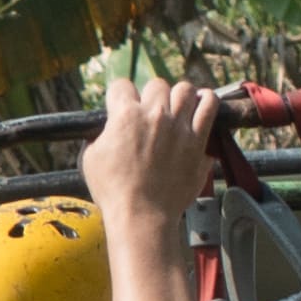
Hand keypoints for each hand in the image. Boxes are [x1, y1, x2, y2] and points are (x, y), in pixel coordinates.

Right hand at [83, 73, 218, 239]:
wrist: (142, 216)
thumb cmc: (114, 191)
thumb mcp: (91, 159)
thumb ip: (99, 135)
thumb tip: (107, 129)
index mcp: (126, 116)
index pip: (122, 86)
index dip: (119, 96)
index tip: (122, 106)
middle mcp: (155, 115)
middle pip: (156, 85)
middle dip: (151, 96)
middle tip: (150, 113)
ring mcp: (179, 127)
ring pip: (185, 90)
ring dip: (178, 96)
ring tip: (177, 108)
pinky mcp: (198, 142)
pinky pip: (209, 108)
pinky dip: (207, 101)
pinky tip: (202, 103)